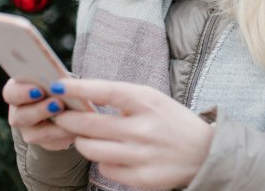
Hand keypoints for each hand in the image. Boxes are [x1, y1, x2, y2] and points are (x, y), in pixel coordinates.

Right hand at [2, 78, 75, 150]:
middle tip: (57, 104)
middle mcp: (18, 113)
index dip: (22, 93)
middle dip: (40, 110)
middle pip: (20, 116)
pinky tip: (75, 128)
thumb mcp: (54, 77)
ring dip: (52, 127)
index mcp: (16, 91)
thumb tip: (60, 82)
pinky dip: (64, 136)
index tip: (39, 90)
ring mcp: (28, 130)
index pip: (10, 93)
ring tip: (69, 118)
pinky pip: (52, 143)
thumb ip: (52, 78)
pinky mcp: (44, 142)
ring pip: (34, 134)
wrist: (66, 101)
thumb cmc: (57, 85)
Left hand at [49, 78, 213, 188]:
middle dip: (67, 119)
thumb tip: (80, 95)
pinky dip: (103, 161)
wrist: (205, 153)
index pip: (106, 91)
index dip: (79, 88)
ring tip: (85, 137)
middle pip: (90, 124)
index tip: (58, 86)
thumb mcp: (152, 100)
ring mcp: (141, 155)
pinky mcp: (141, 178)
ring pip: (91, 150)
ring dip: (81, 142)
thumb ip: (121, 97)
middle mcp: (143, 129)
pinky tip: (112, 154)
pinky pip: (105, 169)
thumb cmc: (172, 121)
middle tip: (59, 116)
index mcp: (147, 102)